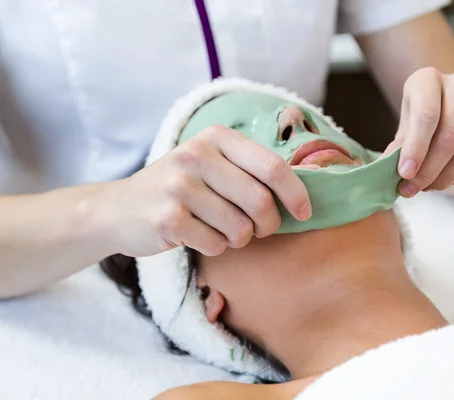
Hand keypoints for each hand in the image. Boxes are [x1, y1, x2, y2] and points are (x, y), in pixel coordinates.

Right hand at [103, 125, 311, 256]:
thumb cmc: (179, 188)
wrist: (119, 208)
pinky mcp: (167, 218)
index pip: (273, 166)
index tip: (305, 213)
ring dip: (239, 238)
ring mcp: (179, 187)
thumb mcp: (210, 164)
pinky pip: (216, 245)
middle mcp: (197, 156)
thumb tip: (301, 196)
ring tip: (220, 229)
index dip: (296, 194)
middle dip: (268, 225)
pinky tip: (197, 235)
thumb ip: (249, 171)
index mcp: (216, 138)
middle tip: (259, 229)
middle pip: (260, 202)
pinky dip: (215, 248)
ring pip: (240, 229)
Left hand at [384, 67, 453, 197]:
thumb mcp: (404, 128)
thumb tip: (385, 172)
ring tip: (426, 187)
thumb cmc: (420, 119)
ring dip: (444, 178)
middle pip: (449, 136)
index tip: (405, 174)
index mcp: (428, 79)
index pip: (426, 115)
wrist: (449, 109)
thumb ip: (397, 148)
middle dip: (429, 170)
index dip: (416, 148)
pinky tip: (446, 180)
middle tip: (412, 189)